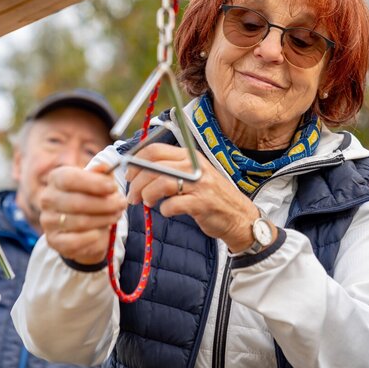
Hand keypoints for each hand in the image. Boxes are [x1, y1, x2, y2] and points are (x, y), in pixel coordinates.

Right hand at [40, 164, 127, 263]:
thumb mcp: (97, 184)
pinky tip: (101, 232)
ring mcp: (48, 220)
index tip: (113, 187)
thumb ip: (101, 175)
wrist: (84, 228)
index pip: (69, 179)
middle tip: (122, 204)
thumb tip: (105, 167)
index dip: (94, 183)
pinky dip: (91, 237)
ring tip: (116, 215)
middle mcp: (47, 198)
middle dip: (105, 204)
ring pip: (79, 222)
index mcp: (56, 179)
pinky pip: (74, 241)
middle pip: (76, 202)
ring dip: (103, 219)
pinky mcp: (53, 240)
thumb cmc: (91, 199)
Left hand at [125, 143, 266, 251]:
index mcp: (190, 156)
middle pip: (154, 166)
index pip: (155, 150)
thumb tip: (139, 170)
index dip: (136, 162)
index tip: (129, 176)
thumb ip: (172, 170)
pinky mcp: (202, 203)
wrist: (239, 217)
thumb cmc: (212, 197)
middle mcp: (195, 167)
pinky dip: (165, 210)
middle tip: (132, 196)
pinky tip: (167, 212)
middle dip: (136, 182)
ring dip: (147, 195)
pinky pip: (173, 205)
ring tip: (146, 203)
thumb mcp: (195, 176)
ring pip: (161, 183)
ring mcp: (200, 184)